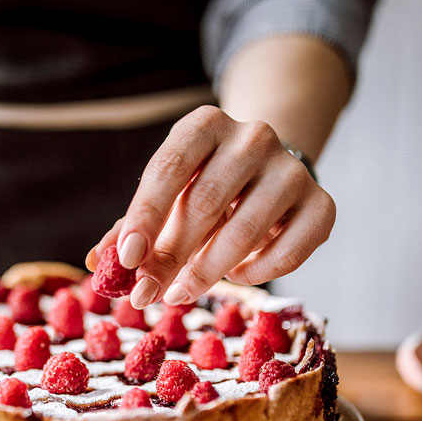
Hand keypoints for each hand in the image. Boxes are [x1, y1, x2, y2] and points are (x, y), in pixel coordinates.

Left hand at [87, 106, 335, 308]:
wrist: (267, 172)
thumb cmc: (202, 188)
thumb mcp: (165, 199)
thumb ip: (132, 229)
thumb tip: (99, 262)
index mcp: (205, 125)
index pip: (169, 168)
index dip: (145, 216)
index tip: (127, 259)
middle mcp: (253, 137)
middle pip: (206, 202)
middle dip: (171, 256)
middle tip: (146, 295)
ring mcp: (291, 169)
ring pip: (246, 229)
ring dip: (208, 271)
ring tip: (182, 292)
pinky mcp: (322, 204)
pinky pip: (289, 250)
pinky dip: (257, 273)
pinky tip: (237, 275)